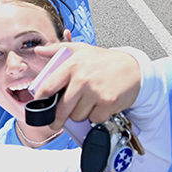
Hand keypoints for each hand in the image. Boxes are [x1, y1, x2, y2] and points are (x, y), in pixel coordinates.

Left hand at [27, 43, 141, 130]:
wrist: (133, 67)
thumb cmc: (104, 60)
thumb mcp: (80, 49)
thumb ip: (57, 49)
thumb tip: (39, 50)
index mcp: (71, 65)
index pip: (48, 87)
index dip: (40, 101)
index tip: (38, 107)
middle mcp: (82, 79)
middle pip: (61, 108)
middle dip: (57, 119)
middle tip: (56, 122)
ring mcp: (95, 92)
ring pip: (77, 116)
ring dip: (80, 115)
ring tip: (86, 104)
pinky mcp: (108, 103)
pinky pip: (94, 119)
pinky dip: (95, 116)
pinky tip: (99, 106)